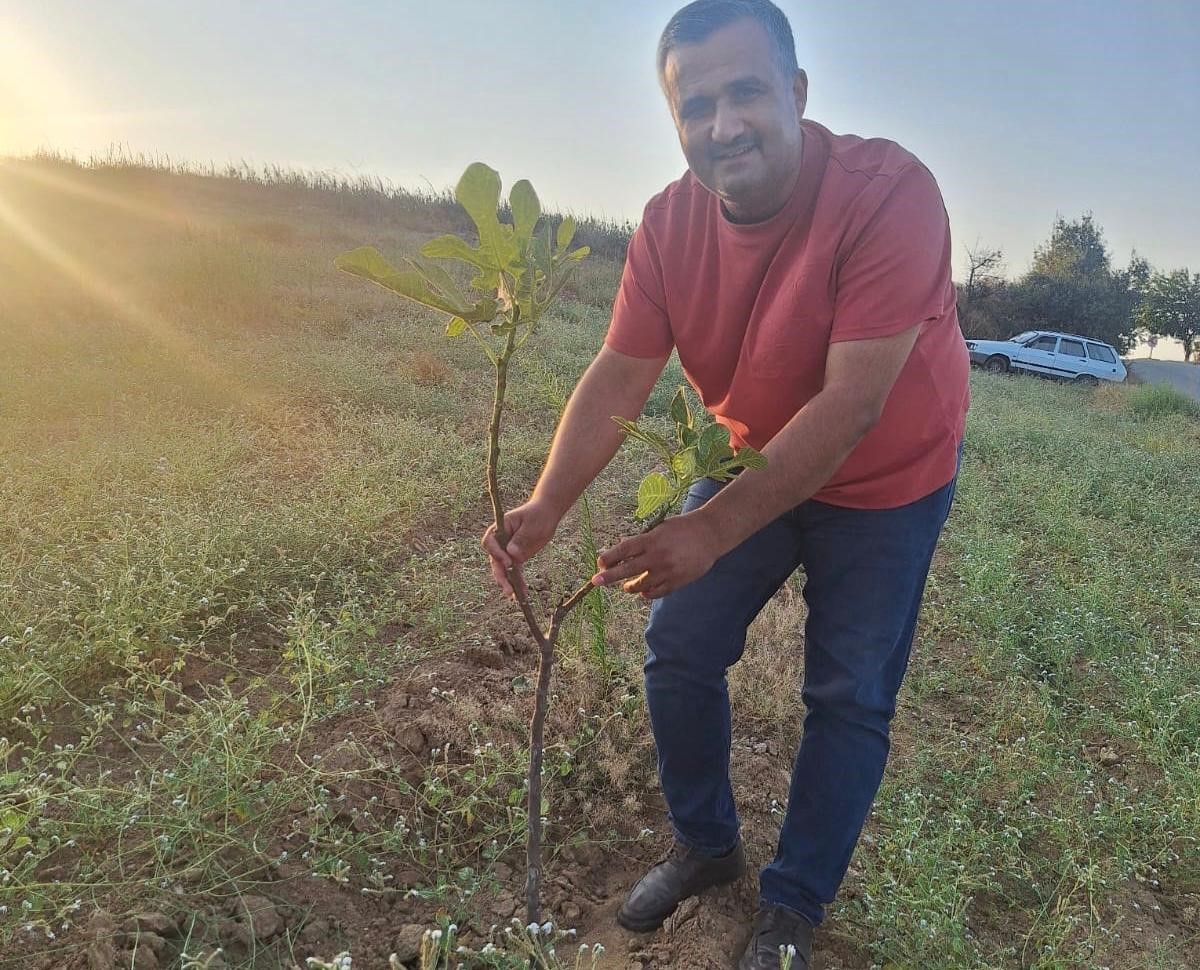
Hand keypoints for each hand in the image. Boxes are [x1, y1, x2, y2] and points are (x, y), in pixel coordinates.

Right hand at [481, 499, 559, 598]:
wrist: (547, 514)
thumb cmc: (538, 514)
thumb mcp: (531, 524)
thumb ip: (521, 538)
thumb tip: (511, 554)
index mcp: (500, 528)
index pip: (490, 542)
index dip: (496, 553)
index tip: (507, 562)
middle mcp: (500, 541)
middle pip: (495, 560)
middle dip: (500, 575)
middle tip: (507, 588)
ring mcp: (507, 550)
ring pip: (504, 569)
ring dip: (508, 583)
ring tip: (513, 596)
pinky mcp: (517, 558)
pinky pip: (515, 572)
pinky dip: (518, 583)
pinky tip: (523, 594)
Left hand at [592, 512, 720, 599]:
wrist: (710, 535)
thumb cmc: (682, 528)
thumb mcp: (660, 528)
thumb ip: (643, 541)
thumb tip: (623, 554)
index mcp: (652, 540)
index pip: (625, 549)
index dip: (610, 557)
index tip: (599, 563)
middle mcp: (657, 556)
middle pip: (628, 569)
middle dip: (609, 576)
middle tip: (596, 581)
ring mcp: (667, 571)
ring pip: (641, 585)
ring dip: (630, 587)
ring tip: (626, 586)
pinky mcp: (677, 581)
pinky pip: (657, 592)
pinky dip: (647, 593)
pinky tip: (643, 591)